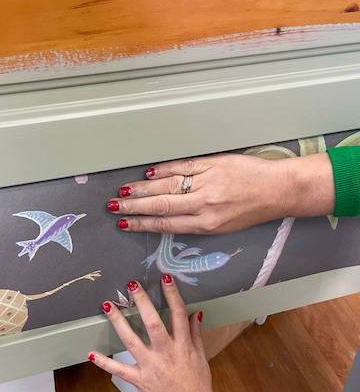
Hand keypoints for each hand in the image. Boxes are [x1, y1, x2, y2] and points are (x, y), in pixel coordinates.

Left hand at [89, 276, 224, 391]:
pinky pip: (119, 370)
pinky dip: (104, 363)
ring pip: (132, 340)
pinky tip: (90, 353)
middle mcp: (167, 353)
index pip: (178, 314)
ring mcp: (152, 367)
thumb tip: (195, 314)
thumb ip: (196, 335)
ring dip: (118, 322)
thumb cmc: (199, 390)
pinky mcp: (140, 381)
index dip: (172, 295)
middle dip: (142, 302)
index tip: (164, 278)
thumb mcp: (202, 359)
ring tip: (107, 306)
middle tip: (131, 285)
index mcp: (184, 346)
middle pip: (152, 322)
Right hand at [107, 152, 334, 233]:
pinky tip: (149, 173)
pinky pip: (182, 167)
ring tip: (124, 190)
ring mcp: (207, 182)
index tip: (124, 223)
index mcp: (206, 224)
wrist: (277, 190)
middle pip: (160, 204)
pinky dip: (164, 169)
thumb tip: (166, 217)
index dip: (141, 223)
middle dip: (134, 206)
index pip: (165, 223)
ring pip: (167, 185)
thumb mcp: (223, 227)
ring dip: (142, 188)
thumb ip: (195, 222)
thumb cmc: (251, 211)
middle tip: (114, 206)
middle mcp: (204, 204)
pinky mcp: (212, 164)